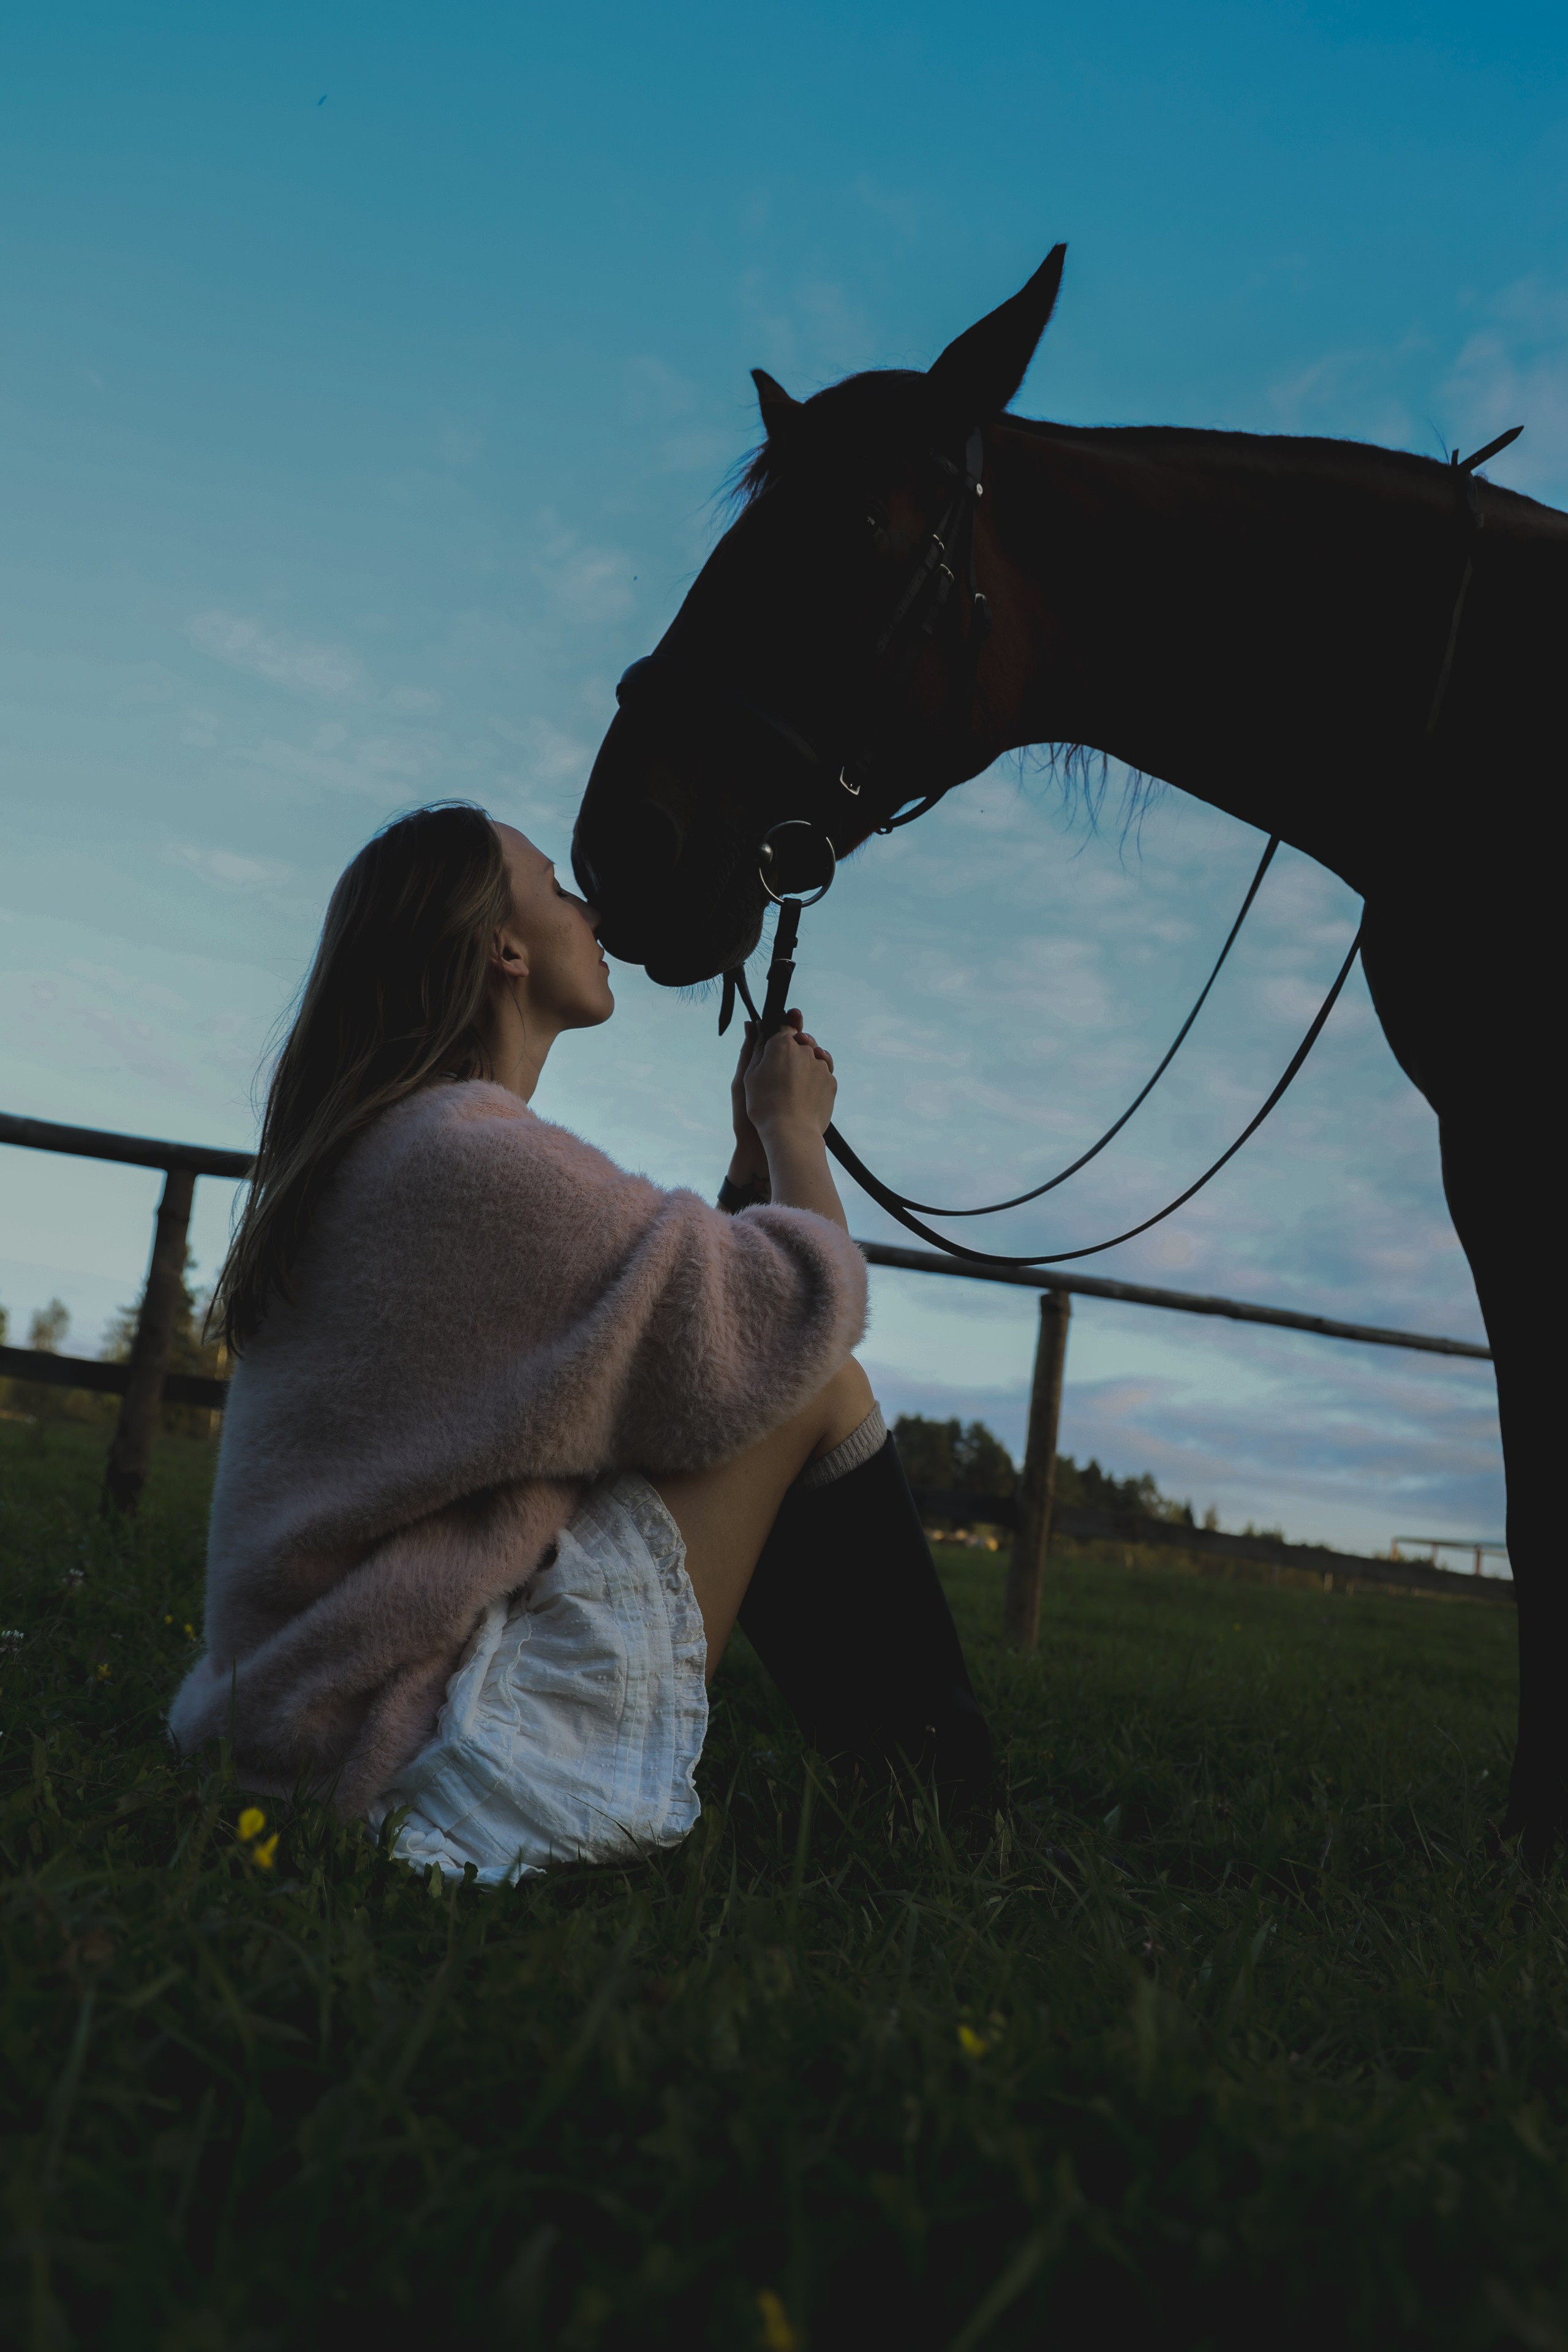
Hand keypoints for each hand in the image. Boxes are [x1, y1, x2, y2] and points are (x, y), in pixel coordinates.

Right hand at [742, 1007, 836, 1143]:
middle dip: (794, 1048)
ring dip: (806, 1064)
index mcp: (783, 1044)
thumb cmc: (765, 1105)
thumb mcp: (750, 1075)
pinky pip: (823, 1074)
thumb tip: (755, 1026)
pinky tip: (803, 1094)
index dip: (780, 1031)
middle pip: (801, 1041)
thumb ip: (755, 1047)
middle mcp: (806, 1050)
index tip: (777, 1039)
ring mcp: (821, 1066)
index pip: (784, 1026)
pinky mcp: (831, 1081)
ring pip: (815, 1057)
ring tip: (792, 1085)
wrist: (791, 1132)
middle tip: (781, 1068)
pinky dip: (815, 1080)